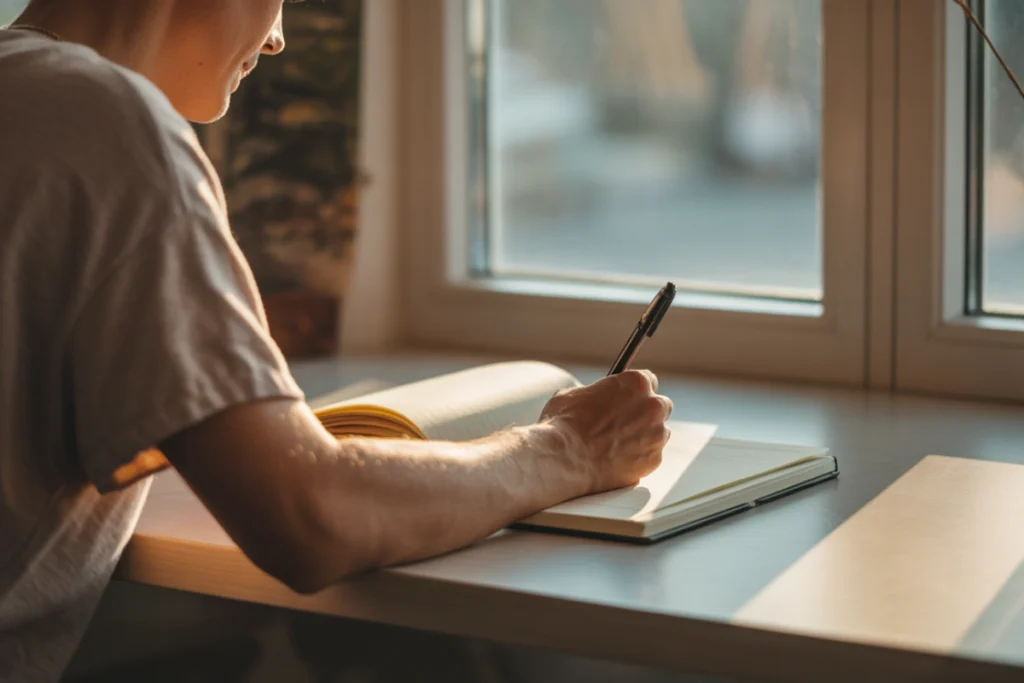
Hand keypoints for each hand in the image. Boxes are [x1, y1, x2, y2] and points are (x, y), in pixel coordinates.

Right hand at [540, 370, 672, 493]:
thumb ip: (594, 394)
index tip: (629, 399)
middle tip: (626, 423)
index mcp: (636, 382)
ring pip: (658, 433)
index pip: (649, 380)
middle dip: (646, 414)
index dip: (636, 392)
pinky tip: (618, 461)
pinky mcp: (654, 459)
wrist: (564, 459)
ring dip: (644, 437)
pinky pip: (651, 456)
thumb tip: (592, 399)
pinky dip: (639, 459)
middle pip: (660, 406)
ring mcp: (656, 434)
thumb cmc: (564, 424)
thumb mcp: (574, 395)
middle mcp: (653, 405)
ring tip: (618, 446)